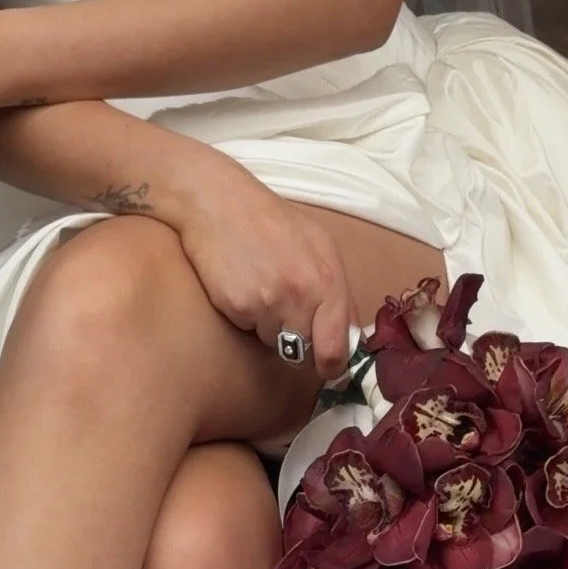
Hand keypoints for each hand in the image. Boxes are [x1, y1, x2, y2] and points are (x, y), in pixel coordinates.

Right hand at [168, 160, 354, 378]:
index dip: (332, 365)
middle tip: (286, 309)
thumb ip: (338, 292)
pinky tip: (242, 286)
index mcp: (328, 281)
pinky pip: (248, 330)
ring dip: (270, 327)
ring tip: (261, 288)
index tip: (327, 365)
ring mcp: (268, 303)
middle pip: (304, 353)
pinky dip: (246, 316)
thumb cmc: (273, 222)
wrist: (219, 202)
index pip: (337, 348)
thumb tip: (348, 336)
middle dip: (298, 342)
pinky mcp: (238, 307)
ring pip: (274, 344)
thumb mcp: (320, 245)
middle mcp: (302, 296)